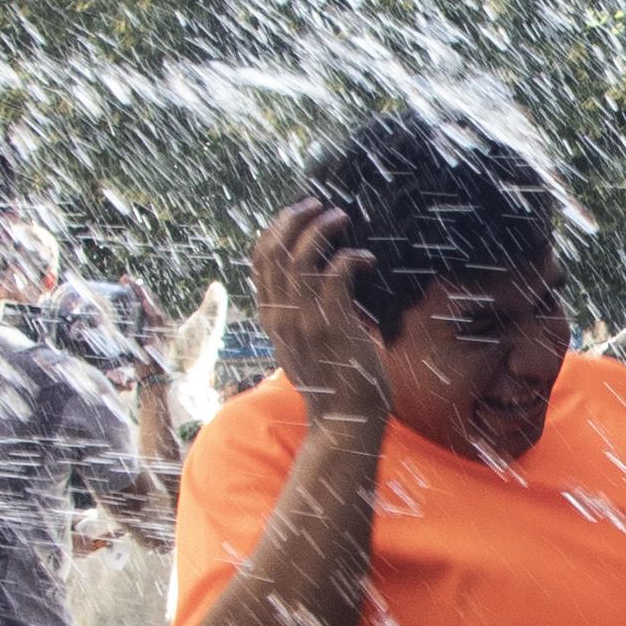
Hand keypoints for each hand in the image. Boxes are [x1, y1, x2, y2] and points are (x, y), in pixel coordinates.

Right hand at [251, 206, 388, 430]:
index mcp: (272, 319)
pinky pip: (334, 276)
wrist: (344, 421)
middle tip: (317, 205)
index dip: (276, 231)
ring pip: (300, 258)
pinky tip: (366, 259)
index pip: (260, 261)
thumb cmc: (334, 383)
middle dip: (293, 220)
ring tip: (341, 218)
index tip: (297, 214)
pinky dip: (350, 258)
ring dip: (321, 231)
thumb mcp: (304, 346)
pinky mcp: (330, 326)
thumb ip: (300, 317)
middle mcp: (281, 317)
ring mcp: (303, 321)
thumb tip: (315, 287)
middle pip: (274, 251)